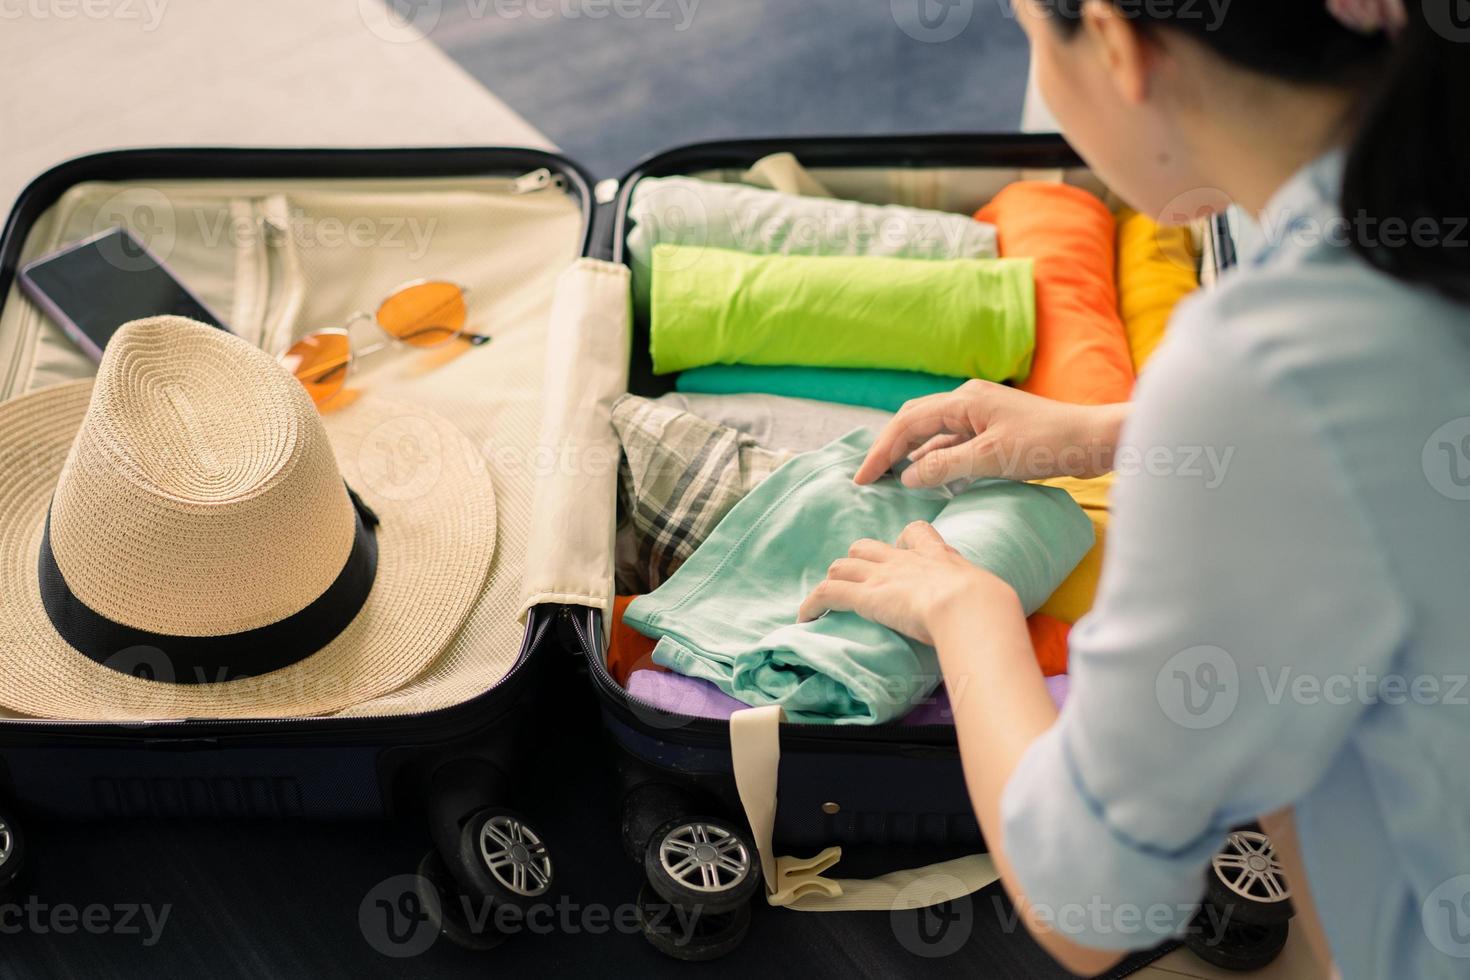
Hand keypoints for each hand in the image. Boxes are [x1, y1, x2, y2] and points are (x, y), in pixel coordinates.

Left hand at [797, 521, 1020, 645]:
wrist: (971, 605)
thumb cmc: (988, 605)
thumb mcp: (989, 597)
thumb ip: (986, 604)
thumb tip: (997, 626)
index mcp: (937, 556)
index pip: (916, 533)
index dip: (903, 543)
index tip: (901, 554)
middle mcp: (904, 560)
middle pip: (867, 547)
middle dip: (858, 562)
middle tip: (859, 582)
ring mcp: (882, 576)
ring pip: (842, 566)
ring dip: (833, 581)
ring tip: (828, 599)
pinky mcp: (865, 596)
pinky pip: (828, 593)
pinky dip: (812, 604)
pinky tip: (805, 617)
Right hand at [853, 380, 1127, 488]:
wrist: (1094, 440)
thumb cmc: (1047, 444)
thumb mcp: (992, 458)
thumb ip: (946, 465)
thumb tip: (908, 475)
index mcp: (964, 400)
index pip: (907, 423)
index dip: (881, 451)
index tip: (861, 478)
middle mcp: (968, 402)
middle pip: (914, 422)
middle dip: (889, 448)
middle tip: (868, 478)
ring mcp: (982, 415)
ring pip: (933, 433)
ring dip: (910, 454)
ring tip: (889, 479)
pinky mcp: (994, 431)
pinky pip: (953, 442)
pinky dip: (935, 459)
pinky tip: (928, 477)